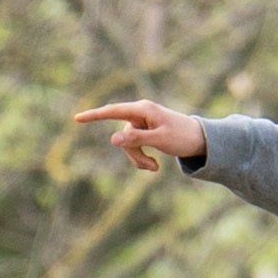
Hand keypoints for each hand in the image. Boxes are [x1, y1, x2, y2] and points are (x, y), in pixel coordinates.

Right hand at [74, 97, 209, 171]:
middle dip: (132, 154)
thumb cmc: (182, 136)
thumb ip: (136, 139)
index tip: (77, 118)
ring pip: (127, 145)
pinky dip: (141, 159)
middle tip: (152, 168)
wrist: (200, 140)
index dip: (95, 116)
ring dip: (138, 159)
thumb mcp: (159, 139)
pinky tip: (155, 167)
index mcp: (143, 109)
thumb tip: (113, 138)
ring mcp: (141, 123)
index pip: (113, 111)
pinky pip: (134, 147)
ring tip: (155, 168)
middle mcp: (140, 113)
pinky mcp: (144, 132)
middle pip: (122, 135)